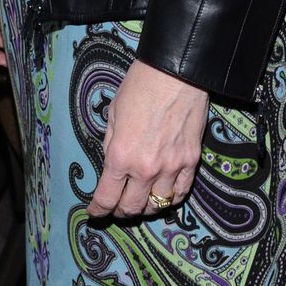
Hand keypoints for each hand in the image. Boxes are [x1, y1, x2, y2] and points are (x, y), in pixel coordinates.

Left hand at [89, 58, 208, 217]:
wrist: (176, 73)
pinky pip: (180, 193)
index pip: (107, 197)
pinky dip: (170, 199)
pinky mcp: (191, 161)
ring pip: (157, 205)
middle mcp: (146, 168)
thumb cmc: (140, 87)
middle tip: (116, 207)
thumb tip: (112, 165)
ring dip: (145, 208)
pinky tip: (163, 195)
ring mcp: (171, 167)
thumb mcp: (113, 114)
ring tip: (140, 202)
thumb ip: (112, 144)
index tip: (94, 212)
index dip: (98, 210)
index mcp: (121, 156)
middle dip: (120, 211)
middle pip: (132, 208)